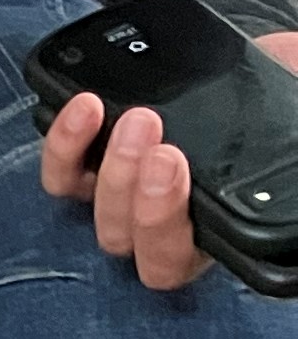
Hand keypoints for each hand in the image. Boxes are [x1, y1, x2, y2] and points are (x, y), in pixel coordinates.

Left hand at [39, 32, 297, 291]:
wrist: (275, 75)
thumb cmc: (290, 111)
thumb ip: (288, 164)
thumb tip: (289, 172)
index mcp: (209, 237)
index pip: (171, 263)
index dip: (164, 228)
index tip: (178, 166)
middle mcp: (159, 227)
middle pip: (124, 237)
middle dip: (132, 186)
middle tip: (151, 128)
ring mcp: (125, 197)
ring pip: (92, 208)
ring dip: (106, 166)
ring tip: (133, 116)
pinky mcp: (96, 163)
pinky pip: (64, 172)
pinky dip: (65, 143)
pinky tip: (86, 107)